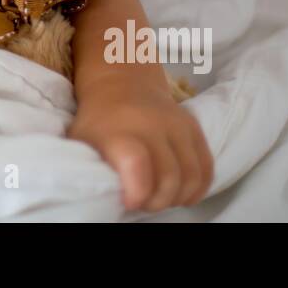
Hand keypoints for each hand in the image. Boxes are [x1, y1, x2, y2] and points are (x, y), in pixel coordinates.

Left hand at [66, 72, 212, 211]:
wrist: (121, 85)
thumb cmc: (98, 122)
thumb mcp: (81, 141)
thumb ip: (88, 165)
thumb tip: (98, 194)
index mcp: (119, 131)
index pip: (137, 164)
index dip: (138, 191)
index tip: (129, 202)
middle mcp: (152, 125)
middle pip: (169, 178)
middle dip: (157, 201)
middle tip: (143, 202)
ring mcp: (177, 125)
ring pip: (192, 176)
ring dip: (178, 197)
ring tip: (160, 197)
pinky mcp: (194, 127)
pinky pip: (207, 166)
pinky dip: (198, 188)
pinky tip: (182, 194)